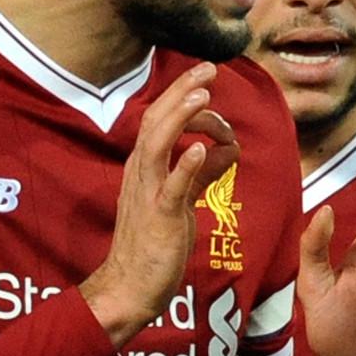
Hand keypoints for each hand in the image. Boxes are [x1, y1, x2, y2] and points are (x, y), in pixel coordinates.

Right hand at [82, 65, 236, 343]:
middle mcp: (141, 173)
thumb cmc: (155, 245)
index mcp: (145, 167)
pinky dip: (186, 166)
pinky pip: (172, 188)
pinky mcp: (160, 218)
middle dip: (182, 92)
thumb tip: (225, 148)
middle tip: (208, 68)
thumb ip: (201, 174)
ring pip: (159, 145)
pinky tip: (203, 149)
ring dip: (181, 118)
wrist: (131, 287)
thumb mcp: (181, 201)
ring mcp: (148, 194)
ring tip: (203, 95)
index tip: (207, 79)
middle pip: (157, 122)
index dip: (181, 96)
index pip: (160, 121)